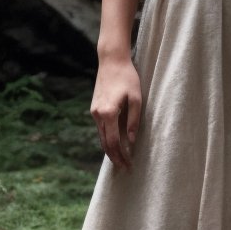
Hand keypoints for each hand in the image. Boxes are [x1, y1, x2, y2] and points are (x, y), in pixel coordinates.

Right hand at [91, 55, 141, 170]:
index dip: (121, 155)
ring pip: (101, 137)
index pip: (113, 142)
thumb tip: (130, 141)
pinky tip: (114, 143)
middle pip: (105, 143)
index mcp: (108, 113)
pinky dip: (107, 139)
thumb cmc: (127, 78)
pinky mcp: (95, 108)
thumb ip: (133, 121)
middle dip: (114, 157)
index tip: (129, 165)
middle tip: (124, 168)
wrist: (112, 61)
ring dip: (110, 150)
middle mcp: (98, 114)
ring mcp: (94, 111)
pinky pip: (101, 128)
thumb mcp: (136, 98)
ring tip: (120, 159)